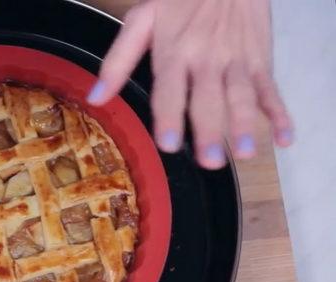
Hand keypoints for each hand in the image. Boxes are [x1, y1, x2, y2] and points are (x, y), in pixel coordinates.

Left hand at [87, 0, 292, 168]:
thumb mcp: (141, 20)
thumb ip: (118, 60)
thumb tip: (95, 98)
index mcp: (174, 53)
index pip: (170, 91)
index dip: (169, 117)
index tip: (169, 144)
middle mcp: (206, 60)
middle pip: (208, 100)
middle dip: (210, 131)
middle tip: (210, 161)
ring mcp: (236, 62)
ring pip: (243, 97)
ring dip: (246, 126)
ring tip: (246, 153)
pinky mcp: (259, 61)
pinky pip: (271, 89)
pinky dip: (281, 113)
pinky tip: (286, 138)